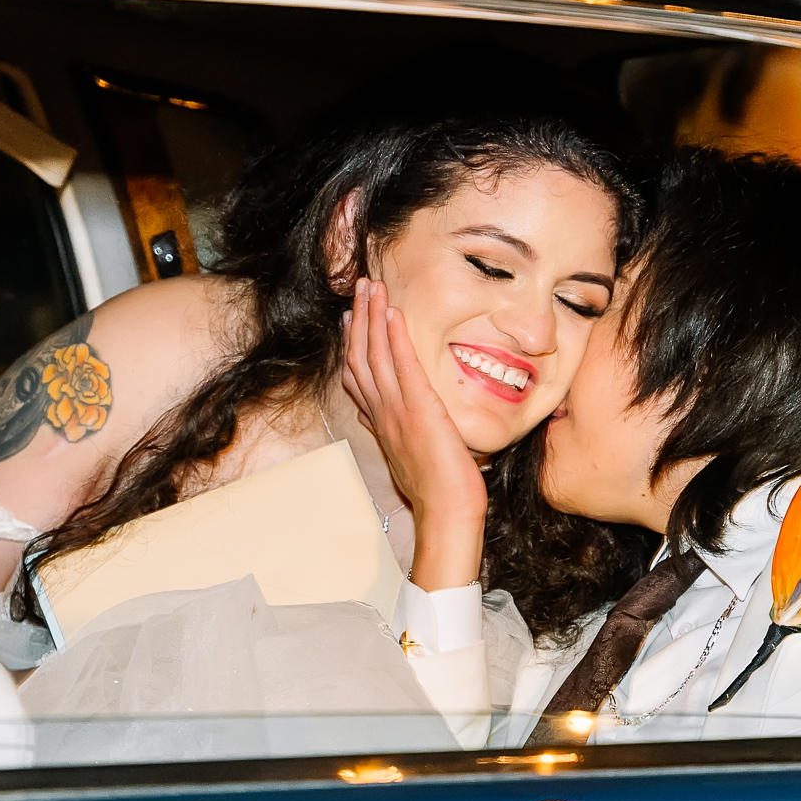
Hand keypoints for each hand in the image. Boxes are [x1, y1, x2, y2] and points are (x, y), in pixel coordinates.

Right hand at [341, 278, 486, 591]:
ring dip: (373, 317)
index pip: (358, 377)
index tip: (353, 319)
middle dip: (360, 319)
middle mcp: (382, 414)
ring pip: (375, 356)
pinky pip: (403, 367)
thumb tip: (379, 420)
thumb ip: (393, 434)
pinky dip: (395, 338)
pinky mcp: (418, 411)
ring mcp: (397, 411)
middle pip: (361, 357)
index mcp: (381, 424)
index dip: (354, 344)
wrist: (447, 513)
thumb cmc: (437, 491)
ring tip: (371, 286)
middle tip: (359, 288)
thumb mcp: (408, 458)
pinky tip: (393, 313)